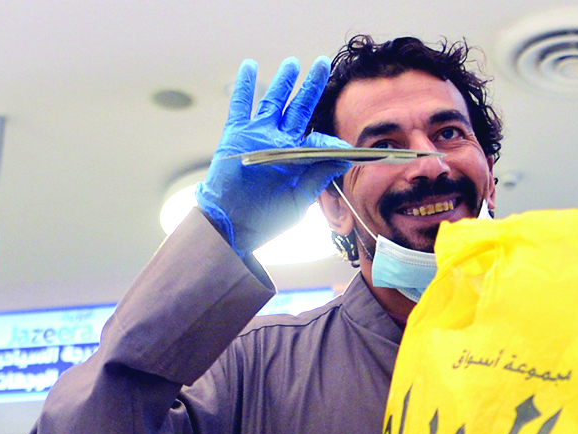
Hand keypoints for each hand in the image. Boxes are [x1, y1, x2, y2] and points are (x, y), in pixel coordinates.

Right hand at [196, 58, 351, 257]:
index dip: (330, 134)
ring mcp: (257, 136)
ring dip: (283, 82)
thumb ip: (319, 175)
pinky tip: (250, 66)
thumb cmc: (265, 218)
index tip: (345, 138)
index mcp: (295, 158)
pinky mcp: (236, 135)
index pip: (316, 136)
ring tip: (292, 63)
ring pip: (273, 101)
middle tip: (323, 63)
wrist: (232, 225)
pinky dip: (244, 86)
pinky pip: (241, 105)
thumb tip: (344, 156)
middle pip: (298, 107)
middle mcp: (278, 142)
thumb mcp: (299, 199)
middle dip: (311, 85)